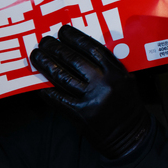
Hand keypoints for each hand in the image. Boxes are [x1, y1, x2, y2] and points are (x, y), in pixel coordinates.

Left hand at [30, 25, 150, 158]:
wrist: (130, 135)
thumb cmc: (126, 106)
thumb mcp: (124, 81)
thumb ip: (108, 67)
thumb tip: (82, 52)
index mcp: (117, 71)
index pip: (92, 48)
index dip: (75, 38)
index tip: (63, 31)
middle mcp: (105, 82)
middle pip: (75, 60)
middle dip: (56, 48)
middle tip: (44, 41)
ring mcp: (93, 98)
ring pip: (63, 77)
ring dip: (46, 64)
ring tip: (36, 56)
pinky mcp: (82, 114)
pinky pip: (59, 98)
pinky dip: (47, 90)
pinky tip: (38, 84)